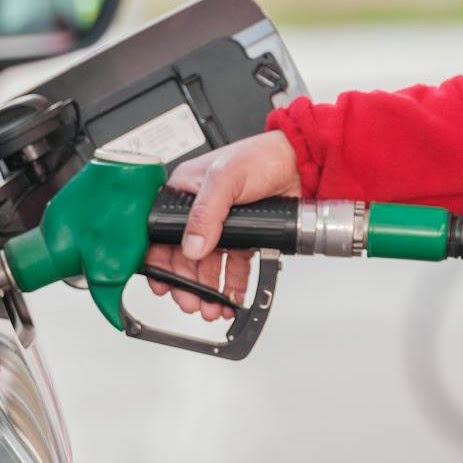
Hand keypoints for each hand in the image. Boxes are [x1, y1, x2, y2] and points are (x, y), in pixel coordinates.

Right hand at [145, 131, 300, 319]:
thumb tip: (191, 246)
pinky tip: (231, 297)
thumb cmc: (261, 156)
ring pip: (207, 265)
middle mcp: (199, 210)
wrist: (302, 162)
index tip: (164, 284)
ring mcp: (221, 225)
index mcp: (184, 191)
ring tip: (211, 307)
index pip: (161, 232)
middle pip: (184, 255)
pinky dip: (231, 284)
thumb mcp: (225, 177)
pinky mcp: (244, 235)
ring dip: (207, 289)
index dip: (160, 261)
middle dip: (187, 283)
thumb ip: (206, 212)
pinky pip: (232, 265)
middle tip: (191, 302)